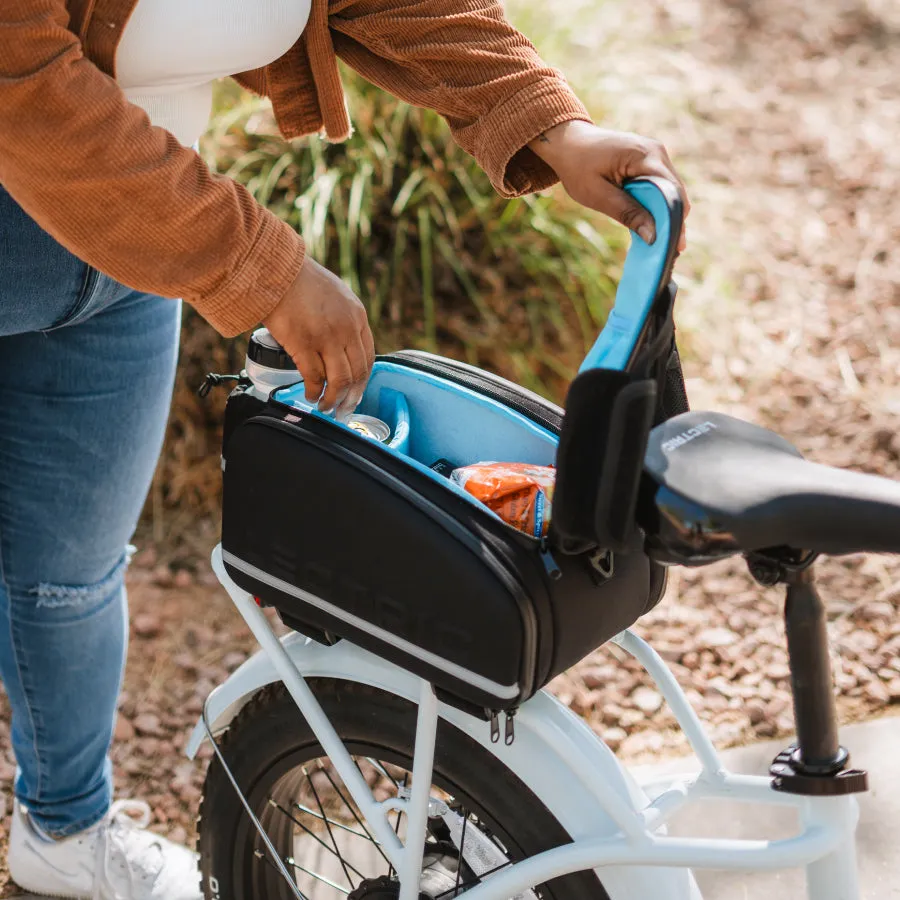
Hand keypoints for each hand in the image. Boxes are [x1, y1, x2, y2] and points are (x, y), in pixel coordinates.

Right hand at [263, 257, 374, 418]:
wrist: (276, 269)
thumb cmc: (300, 281)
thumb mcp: (337, 296)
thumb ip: (345, 320)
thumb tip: (344, 347)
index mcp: (357, 317)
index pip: (368, 358)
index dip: (362, 382)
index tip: (355, 394)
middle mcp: (346, 328)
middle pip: (357, 374)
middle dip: (351, 398)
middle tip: (342, 411)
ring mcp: (327, 337)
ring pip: (339, 380)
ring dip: (333, 399)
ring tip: (325, 407)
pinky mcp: (304, 344)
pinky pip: (315, 377)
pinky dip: (314, 391)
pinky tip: (311, 395)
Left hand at [529, 121, 690, 251]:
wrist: (568, 143)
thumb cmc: (578, 167)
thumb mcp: (598, 194)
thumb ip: (627, 213)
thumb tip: (653, 235)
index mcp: (645, 155)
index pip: (671, 191)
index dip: (675, 220)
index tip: (674, 248)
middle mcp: (657, 152)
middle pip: (675, 192)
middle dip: (673, 221)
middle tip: (668, 252)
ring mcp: (655, 155)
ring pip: (670, 191)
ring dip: (666, 215)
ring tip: (661, 243)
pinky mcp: (649, 162)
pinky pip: (660, 187)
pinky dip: (657, 206)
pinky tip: (650, 225)